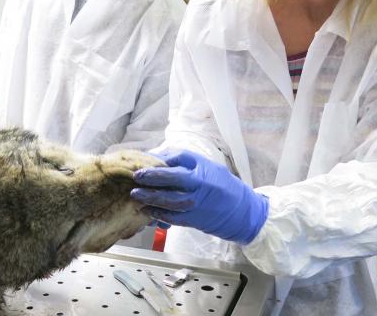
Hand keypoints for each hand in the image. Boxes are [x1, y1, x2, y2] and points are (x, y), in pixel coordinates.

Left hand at [131, 148, 267, 244]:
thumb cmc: (221, 184)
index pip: (177, 163)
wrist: (241, 211)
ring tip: (136, 195)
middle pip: (171, 181)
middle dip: (151, 180)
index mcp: (202, 171)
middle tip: (135, 179)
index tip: (143, 163)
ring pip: (169, 202)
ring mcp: (196, 205)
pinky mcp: (194, 220)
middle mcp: (199, 187)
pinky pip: (173, 218)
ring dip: (150, 199)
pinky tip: (147, 211)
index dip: (158, 163)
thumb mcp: (206, 166)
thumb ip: (183, 160)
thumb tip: (157, 156)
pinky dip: (159, 215)